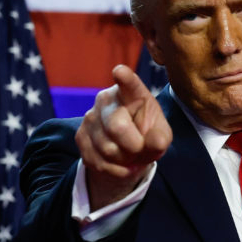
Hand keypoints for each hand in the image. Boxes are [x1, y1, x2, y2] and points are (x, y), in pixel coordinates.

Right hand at [75, 64, 172, 209]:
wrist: (127, 150)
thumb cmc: (147, 135)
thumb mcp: (160, 135)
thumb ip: (161, 138)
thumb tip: (155, 142)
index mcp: (131, 92)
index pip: (128, 84)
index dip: (125, 78)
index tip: (120, 72)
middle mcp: (106, 99)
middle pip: (117, 128)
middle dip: (134, 146)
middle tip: (140, 148)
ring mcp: (90, 117)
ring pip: (108, 150)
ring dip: (124, 160)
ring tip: (129, 153)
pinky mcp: (80, 136)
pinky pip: (99, 162)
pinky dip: (115, 169)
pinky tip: (119, 162)